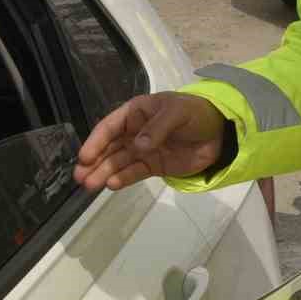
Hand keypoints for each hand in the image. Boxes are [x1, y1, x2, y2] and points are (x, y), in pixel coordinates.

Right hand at [73, 92, 225, 190]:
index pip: (110, 127)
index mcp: (136, 112)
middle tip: (80, 177)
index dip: (96, 141)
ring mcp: (143, 150)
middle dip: (94, 162)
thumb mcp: (177, 112)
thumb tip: (138, 146)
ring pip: (118, 162)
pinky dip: (123, 179)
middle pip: (109, 147)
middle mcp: (134, 132)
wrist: (220, 132)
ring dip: (104, 173)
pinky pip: (134, 172)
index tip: (84, 157)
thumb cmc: (196, 114)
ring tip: (90, 186)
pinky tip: (112, 185)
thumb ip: (157, 127)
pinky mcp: (153, 166)